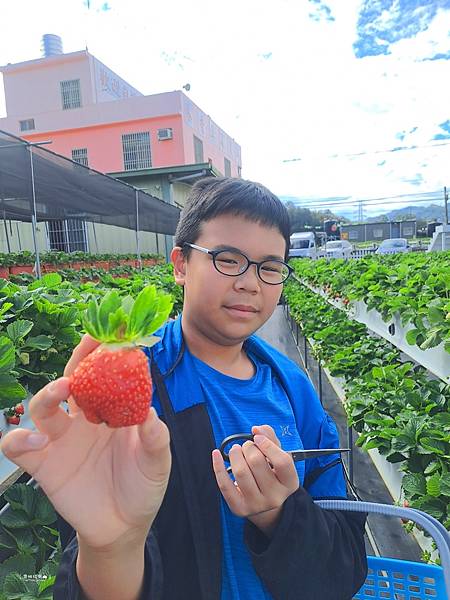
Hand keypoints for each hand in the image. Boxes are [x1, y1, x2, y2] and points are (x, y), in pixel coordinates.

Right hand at [0, 335, 170, 551]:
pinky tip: (36, 440)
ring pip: (42, 406)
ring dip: (47, 393)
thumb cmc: (143, 487)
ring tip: (62, 390)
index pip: (105, 376)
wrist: (124, 527)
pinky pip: (18, 446)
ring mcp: (61, 440)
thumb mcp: (157, 462)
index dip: (106, 357)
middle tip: (87, 346)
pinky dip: (18, 438)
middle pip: (72, 380)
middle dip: (77, 360)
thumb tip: (150, 413)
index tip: (112, 337)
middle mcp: (83, 420)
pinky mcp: (43, 464)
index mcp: (111, 413)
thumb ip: (155, 438)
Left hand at [212, 424, 298, 535]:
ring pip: (240, 472)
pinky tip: (216, 454)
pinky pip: (225, 485)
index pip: (282, 461)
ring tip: (235, 450)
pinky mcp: (239, 508)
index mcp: (290, 483)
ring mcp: (257, 505)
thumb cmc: (271, 473)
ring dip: (235, 454)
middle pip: (257, 463)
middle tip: (246, 446)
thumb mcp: (277, 456)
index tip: (257, 437)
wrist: (264, 503)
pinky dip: (218, 466)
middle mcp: (275, 497)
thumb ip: (270, 438)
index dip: (268, 445)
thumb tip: (256, 429)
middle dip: (248, 447)